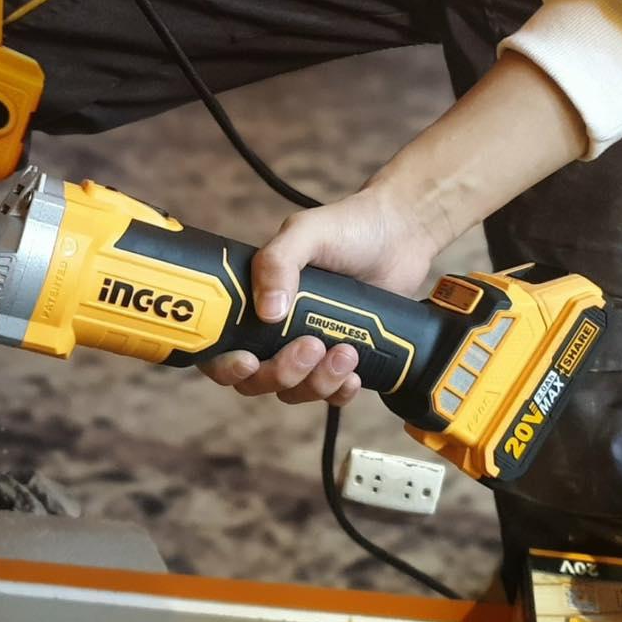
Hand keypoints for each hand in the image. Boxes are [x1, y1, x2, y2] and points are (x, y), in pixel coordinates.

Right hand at [197, 187, 441, 405]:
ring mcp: (307, 347)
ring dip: (316, 382)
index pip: (221, 347)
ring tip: (346, 352)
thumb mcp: (306, 232)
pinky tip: (354, 375)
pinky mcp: (339, 360)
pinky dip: (339, 392)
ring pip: (294, 391)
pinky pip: (329, 394)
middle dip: (281, 372)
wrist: (400, 235)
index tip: (248, 360)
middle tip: (311, 345)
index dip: (224, 365)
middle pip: (257, 379)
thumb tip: (267, 311)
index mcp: (254, 300)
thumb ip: (278, 262)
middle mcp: (275, 330)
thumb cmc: (349, 227)